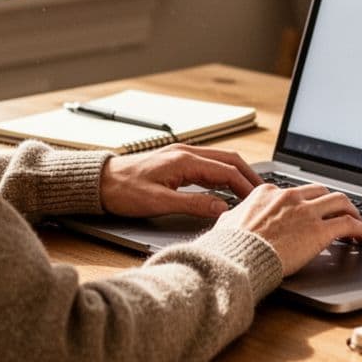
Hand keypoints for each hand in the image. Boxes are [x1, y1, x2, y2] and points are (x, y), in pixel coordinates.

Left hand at [100, 145, 264, 218]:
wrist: (99, 182)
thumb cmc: (123, 190)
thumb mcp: (159, 203)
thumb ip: (193, 204)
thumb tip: (222, 208)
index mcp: (184, 160)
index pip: (227, 170)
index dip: (246, 186)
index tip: (259, 199)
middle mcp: (185, 153)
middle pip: (228, 160)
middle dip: (248, 176)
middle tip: (263, 194)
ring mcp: (180, 156)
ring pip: (219, 161)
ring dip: (237, 174)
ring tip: (250, 191)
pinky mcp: (175, 162)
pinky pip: (208, 165)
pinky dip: (223, 174)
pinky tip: (226, 187)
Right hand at [213, 183, 361, 275]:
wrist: (237, 259)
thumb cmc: (229, 246)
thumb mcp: (227, 223)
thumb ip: (235, 218)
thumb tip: (231, 220)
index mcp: (268, 192)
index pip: (295, 191)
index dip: (307, 201)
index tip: (311, 211)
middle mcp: (289, 197)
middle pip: (321, 191)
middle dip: (333, 201)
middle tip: (340, 213)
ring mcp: (306, 212)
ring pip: (341, 201)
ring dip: (352, 211)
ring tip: (357, 222)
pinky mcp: (319, 231)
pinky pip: (348, 223)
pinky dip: (360, 228)